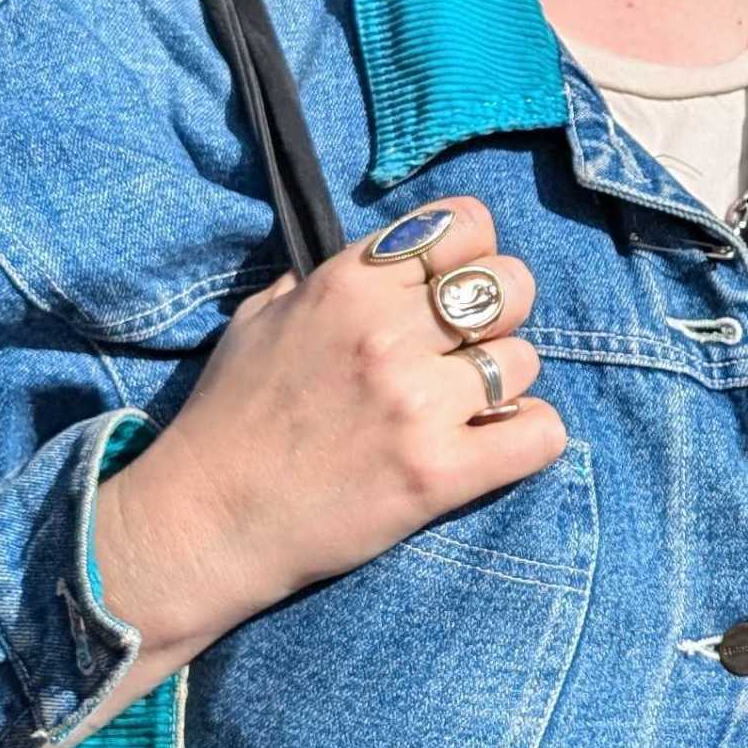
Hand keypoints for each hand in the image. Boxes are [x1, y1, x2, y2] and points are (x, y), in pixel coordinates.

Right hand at [91, 198, 560, 666]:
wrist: (205, 521)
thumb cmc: (229, 419)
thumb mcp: (260, 318)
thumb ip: (323, 279)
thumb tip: (381, 258)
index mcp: (346, 285)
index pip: (464, 225)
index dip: (473, 254)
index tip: (455, 288)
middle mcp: (386, 332)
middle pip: (512, 286)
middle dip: (501, 316)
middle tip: (466, 353)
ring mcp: (416, 402)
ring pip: (525, 360)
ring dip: (503, 387)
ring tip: (462, 412)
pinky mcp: (439, 472)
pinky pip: (541, 433)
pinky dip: (529, 439)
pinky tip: (493, 446)